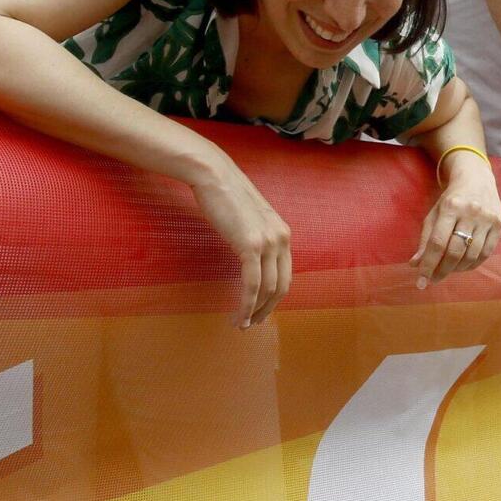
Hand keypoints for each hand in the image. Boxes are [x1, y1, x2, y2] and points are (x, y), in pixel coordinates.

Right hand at [188, 158, 291, 327]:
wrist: (214, 176)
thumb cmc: (225, 196)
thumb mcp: (249, 219)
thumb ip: (256, 237)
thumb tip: (250, 255)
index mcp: (283, 233)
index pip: (286, 274)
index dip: (275, 297)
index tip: (261, 309)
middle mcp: (282, 238)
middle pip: (282, 285)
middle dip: (268, 309)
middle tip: (252, 323)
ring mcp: (269, 242)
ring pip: (268, 289)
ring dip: (255, 311)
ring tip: (242, 324)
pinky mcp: (251, 245)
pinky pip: (252, 284)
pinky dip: (246, 304)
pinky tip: (239, 316)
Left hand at [411, 152, 500, 284]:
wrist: (477, 178)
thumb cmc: (451, 199)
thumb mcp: (434, 214)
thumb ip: (425, 239)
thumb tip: (416, 264)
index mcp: (450, 207)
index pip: (437, 242)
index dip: (428, 265)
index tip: (421, 282)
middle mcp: (471, 212)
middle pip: (455, 251)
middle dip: (442, 271)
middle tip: (434, 279)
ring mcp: (487, 218)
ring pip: (471, 255)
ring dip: (457, 269)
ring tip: (448, 271)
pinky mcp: (500, 223)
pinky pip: (486, 253)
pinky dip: (473, 264)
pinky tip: (463, 266)